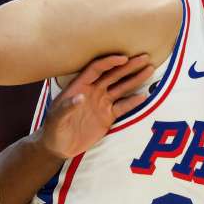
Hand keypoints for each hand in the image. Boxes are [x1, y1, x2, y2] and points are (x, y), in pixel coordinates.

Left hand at [37, 54, 153, 158]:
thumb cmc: (53, 129)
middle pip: (113, 74)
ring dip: (135, 78)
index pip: (96, 69)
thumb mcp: (57, 119)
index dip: (110, 62)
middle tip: (144, 57)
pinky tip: (145, 95)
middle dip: (129, 66)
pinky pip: (123, 106)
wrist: (59, 146)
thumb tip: (80, 97)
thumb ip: (67, 108)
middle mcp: (93, 91)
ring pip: (121, 87)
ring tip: (150, 69)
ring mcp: (102, 103)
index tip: (124, 58)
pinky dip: (134, 101)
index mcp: (80, 86)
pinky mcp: (108, 116)